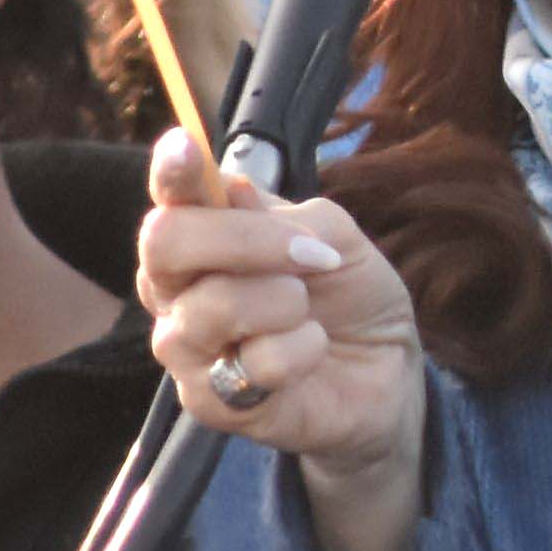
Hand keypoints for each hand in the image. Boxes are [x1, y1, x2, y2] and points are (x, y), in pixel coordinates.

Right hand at [139, 131, 428, 550]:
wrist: (387, 369)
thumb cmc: (348, 295)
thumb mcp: (336, 239)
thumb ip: (288, 216)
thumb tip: (234, 191)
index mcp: (202, 236)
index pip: (169, 197)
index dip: (170, 171)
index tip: (184, 146)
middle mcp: (178, 289)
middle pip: (164, 244)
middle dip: (244, 239)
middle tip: (310, 253)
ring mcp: (187, 349)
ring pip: (209, 307)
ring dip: (281, 300)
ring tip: (308, 309)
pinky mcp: (209, 403)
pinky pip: (251, 365)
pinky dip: (300, 349)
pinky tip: (312, 350)